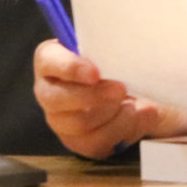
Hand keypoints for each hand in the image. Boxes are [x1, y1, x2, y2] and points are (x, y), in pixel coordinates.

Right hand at [33, 40, 186, 158]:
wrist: (137, 96)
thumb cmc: (117, 67)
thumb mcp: (113, 51)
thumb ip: (109, 47)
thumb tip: (122, 44)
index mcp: (51, 61)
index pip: (49, 61)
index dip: (69, 67)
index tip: (95, 72)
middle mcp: (48, 91)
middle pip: (57, 98)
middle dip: (94, 95)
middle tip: (122, 89)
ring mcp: (60, 120)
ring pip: (79, 122)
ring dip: (112, 113)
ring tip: (133, 104)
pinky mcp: (78, 142)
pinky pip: (95, 142)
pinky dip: (121, 129)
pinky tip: (134, 116)